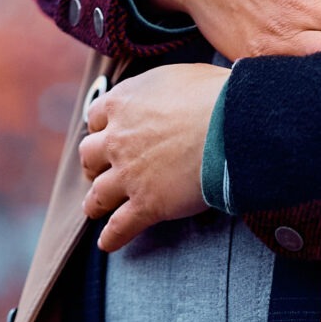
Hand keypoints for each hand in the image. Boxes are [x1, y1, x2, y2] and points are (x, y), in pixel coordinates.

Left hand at [81, 63, 224, 250]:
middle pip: (89, 155)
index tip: (108, 134)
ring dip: (95, 203)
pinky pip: (120, 226)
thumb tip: (171, 92)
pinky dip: (112, 237)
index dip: (103, 128)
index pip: (96, 117)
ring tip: (96, 209)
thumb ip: (161, 88)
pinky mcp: (147, 204)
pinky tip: (107, 244)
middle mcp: (117, 139)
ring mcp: (128, 174)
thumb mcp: (178, 77)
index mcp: (122, 103)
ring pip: (98, 195)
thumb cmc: (214, 94)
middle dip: (94, 164)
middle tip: (102, 171)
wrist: (231, 124)